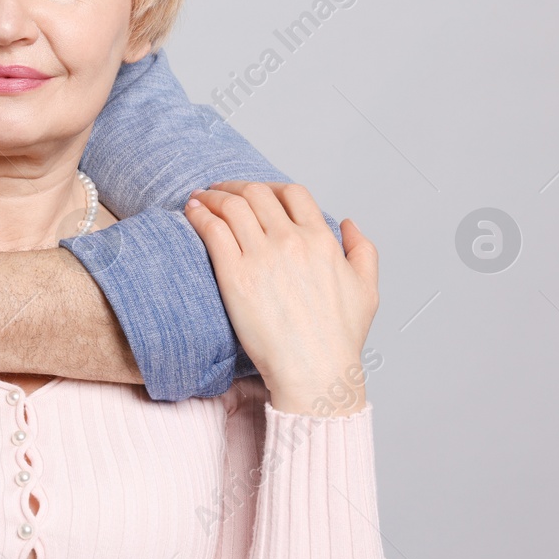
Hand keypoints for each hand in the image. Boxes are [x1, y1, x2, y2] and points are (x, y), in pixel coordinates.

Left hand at [184, 182, 377, 416]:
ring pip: (231, 206)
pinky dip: (199, 215)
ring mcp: (262, 257)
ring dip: (212, 196)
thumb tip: (348, 223)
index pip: (293, 193)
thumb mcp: (367, 289)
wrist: (314, 371)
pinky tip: (192, 214)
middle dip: (234, 187)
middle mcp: (291, 242)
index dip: (270, 186)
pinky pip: (212, 230)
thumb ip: (362, 250)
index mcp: (321, 241)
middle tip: (219, 191)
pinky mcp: (235, 276)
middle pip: (256, 193)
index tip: (254, 192)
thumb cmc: (338, 338)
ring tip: (200, 199)